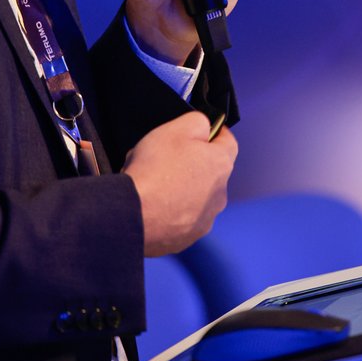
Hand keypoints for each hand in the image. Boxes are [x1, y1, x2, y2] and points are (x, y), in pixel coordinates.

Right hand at [123, 112, 237, 255]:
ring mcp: (204, 220)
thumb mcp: (178, 127)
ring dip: (183, 190)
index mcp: (221, 165)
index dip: (214, 132)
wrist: (133, 214)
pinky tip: (153, 204)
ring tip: (156, 184)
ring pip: (197, 197)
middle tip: (167, 159)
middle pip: (211, 171)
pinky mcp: (186, 238)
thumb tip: (205, 128)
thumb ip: (199, 121)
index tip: (201, 131)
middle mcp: (219, 195)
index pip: (228, 141)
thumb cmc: (155, 168)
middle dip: (194, 163)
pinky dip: (172, 212)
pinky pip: (182, 219)